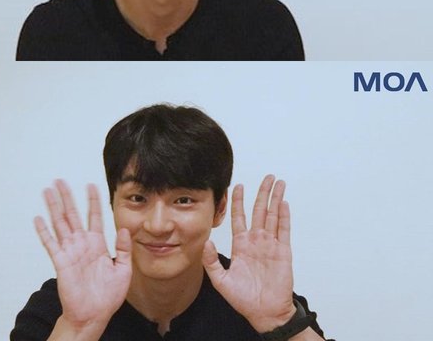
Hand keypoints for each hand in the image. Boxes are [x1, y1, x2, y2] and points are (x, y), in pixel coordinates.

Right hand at [34, 180, 131, 333]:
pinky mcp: (61, 262)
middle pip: (73, 214)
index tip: (91, 184)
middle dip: (67, 197)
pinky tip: (38, 218)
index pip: (94, 216)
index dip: (93, 200)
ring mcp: (70, 251)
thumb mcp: (123, 270)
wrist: (94, 316)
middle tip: (60, 180)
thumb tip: (124, 229)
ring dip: (53, 207)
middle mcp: (82, 244)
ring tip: (48, 191)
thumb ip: (124, 249)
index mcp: (97, 244)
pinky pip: (50, 244)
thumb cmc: (108, 296)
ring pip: (60, 223)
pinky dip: (44, 231)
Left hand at [202, 175, 295, 332]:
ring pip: (273, 215)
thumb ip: (212, 261)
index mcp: (241, 244)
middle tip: (267, 177)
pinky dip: (284, 216)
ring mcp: (271, 244)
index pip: (239, 217)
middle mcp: (256, 240)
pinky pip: (284, 230)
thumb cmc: (244, 299)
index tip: (238, 186)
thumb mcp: (221, 281)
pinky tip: (284, 202)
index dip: (239, 201)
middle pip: (259, 210)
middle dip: (262, 193)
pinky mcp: (283, 251)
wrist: (265, 313)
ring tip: (279, 183)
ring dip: (275, 198)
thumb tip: (206, 242)